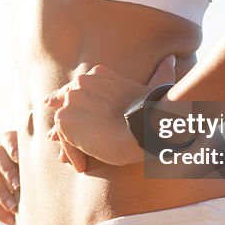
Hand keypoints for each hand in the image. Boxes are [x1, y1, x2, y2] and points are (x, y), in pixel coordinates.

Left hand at [44, 54, 176, 170]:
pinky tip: (82, 166)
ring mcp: (71, 100)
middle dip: (62, 119)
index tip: (57, 105)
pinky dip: (72, 154)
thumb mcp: (155, 86)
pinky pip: (64, 140)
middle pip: (64, 103)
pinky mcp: (65, 120)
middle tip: (52, 136)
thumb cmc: (154, 110)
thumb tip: (173, 58)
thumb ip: (160, 73)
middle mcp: (80, 83)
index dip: (67, 99)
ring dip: (66, 142)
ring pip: (63, 124)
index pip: (77, 87)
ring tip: (66, 158)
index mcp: (98, 74)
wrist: (144, 126)